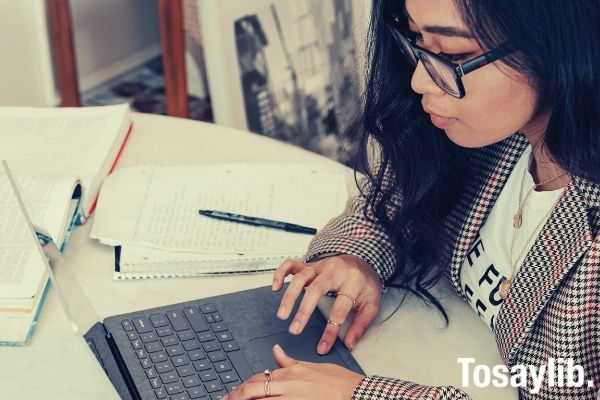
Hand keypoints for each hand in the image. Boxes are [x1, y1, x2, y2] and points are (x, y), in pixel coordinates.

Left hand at [223, 344, 364, 399]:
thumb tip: (276, 351)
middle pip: (253, 391)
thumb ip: (289, 361)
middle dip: (236, 396)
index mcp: (289, 373)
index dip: (242, 387)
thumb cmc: (338, 381)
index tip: (233, 393)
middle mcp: (287, 387)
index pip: (258, 379)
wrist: (355, 393)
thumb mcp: (311, 366)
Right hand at [272, 255, 382, 353]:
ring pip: (301, 277)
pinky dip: (281, 274)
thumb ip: (361, 324)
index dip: (330, 331)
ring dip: (289, 296)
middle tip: (294, 329)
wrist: (364, 261)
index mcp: (352, 282)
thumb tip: (349, 344)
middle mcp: (334, 272)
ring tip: (282, 314)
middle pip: (316, 289)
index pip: (339, 309)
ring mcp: (320, 266)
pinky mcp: (310, 264)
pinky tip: (276, 287)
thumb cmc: (365, 284)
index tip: (322, 347)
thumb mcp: (372, 304)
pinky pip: (292, 264)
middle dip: (303, 310)